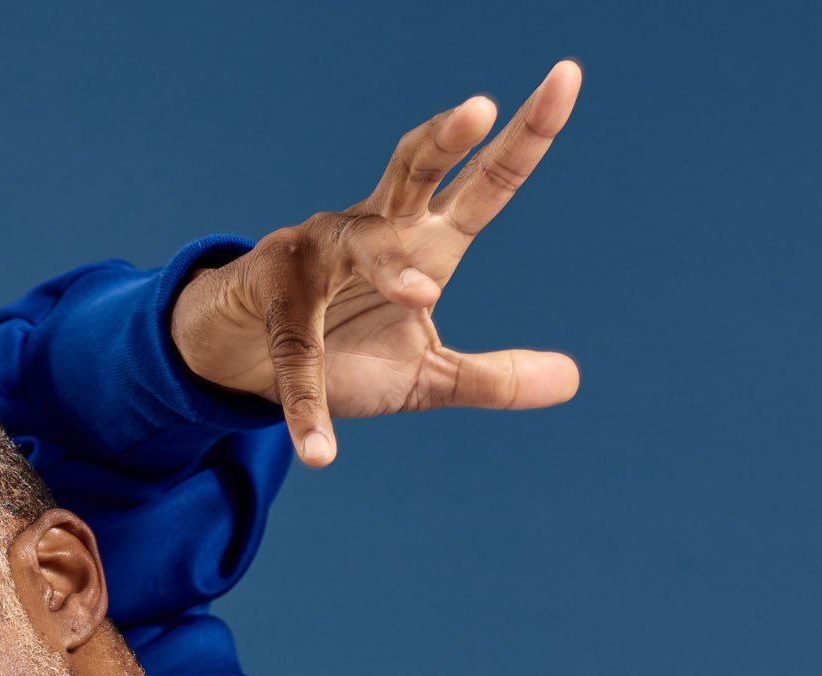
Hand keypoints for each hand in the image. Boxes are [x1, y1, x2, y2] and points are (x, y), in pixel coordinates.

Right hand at [169, 62, 581, 464]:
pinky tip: (320, 451)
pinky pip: (297, 351)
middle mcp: (375, 230)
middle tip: (479, 108)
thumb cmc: (343, 351)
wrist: (248, 363)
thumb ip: (493, 377)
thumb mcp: (426, 374)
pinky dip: (307, 403)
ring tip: (422, 295)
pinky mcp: (271, 295)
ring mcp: (318, 254)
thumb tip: (573, 378)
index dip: (525, 136)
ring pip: (358, 242)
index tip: (566, 78)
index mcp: (425, 242)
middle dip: (445, 138)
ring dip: (387, 264)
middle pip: (415, 170)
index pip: (485, 183)